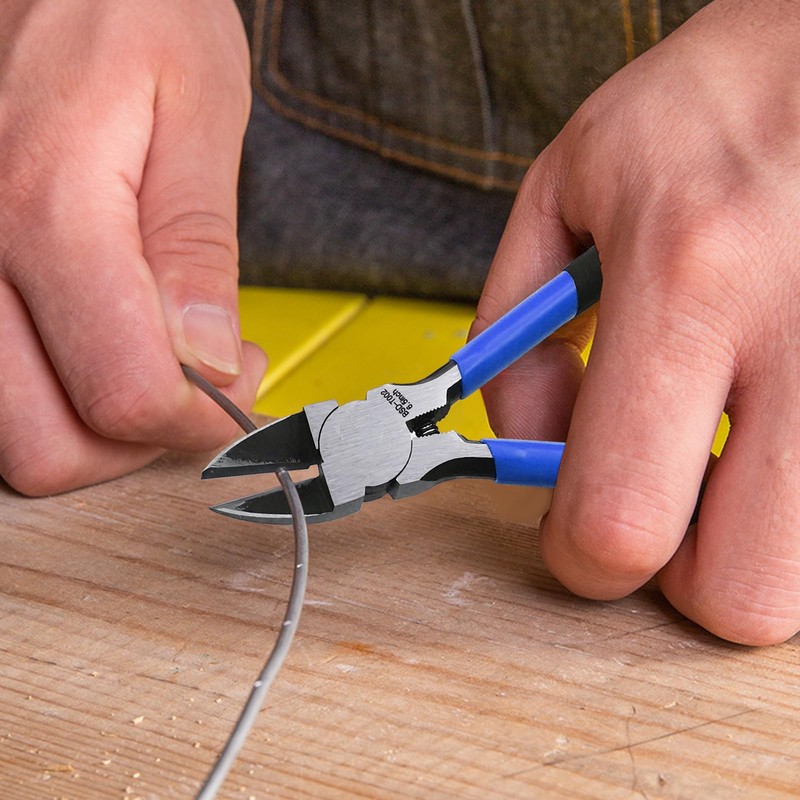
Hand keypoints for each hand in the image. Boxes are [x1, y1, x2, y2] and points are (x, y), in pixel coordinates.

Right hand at [0, 0, 265, 494]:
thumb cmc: (128, 9)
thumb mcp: (199, 109)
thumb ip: (198, 246)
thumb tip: (208, 359)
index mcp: (48, 213)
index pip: (125, 395)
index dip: (197, 418)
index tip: (238, 384)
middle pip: (50, 449)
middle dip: (142, 443)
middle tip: (204, 386)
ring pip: (11, 437)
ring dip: (97, 432)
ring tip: (161, 363)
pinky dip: (57, 398)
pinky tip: (104, 347)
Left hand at [474, 0, 799, 644]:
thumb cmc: (709, 106)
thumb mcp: (569, 188)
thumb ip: (515, 331)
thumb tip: (525, 446)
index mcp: (686, 278)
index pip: (619, 520)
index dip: (581, 556)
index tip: (577, 530)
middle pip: (739, 593)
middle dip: (680, 570)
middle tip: (664, 504)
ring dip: (749, 541)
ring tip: (726, 456)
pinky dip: (791, 489)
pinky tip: (774, 418)